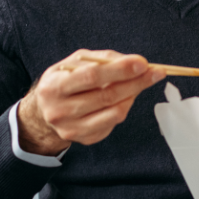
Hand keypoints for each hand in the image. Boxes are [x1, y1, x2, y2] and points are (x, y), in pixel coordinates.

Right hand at [18, 49, 165, 154]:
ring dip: (132, 96)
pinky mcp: (84, 139)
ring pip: (114, 113)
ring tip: (139, 83)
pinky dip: (123, 108)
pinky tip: (123, 98)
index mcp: (54, 87)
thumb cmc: (64, 81)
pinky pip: (113, 123)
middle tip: (155, 72)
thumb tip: (135, 63)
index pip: (92, 77)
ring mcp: (72, 129)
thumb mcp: (75, 62)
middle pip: (106, 96)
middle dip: (135, 82)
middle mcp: (60, 111)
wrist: (44, 110)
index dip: (120, 70)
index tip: (142, 63)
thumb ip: (102, 59)